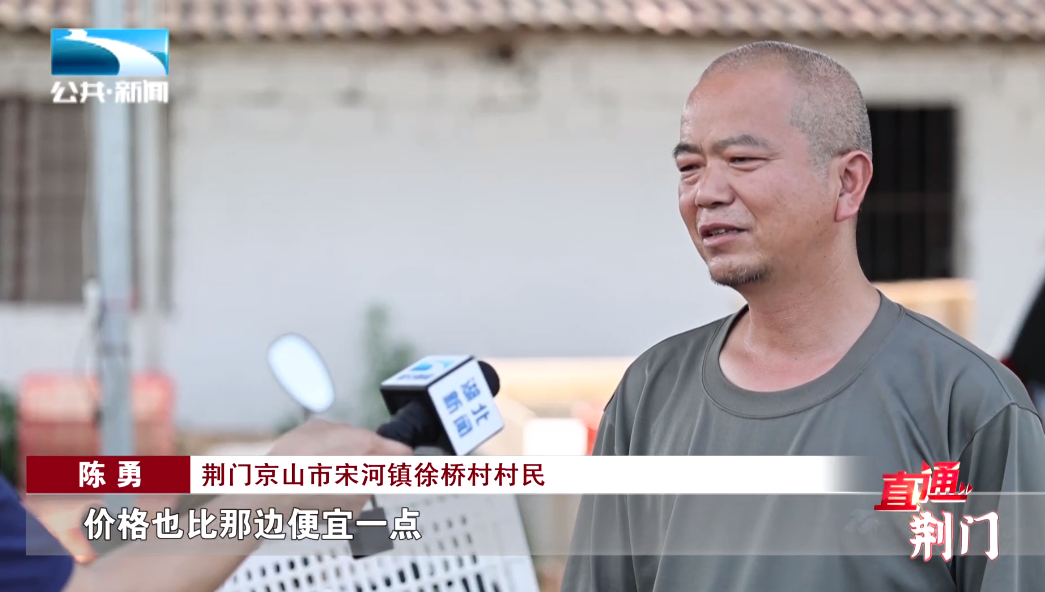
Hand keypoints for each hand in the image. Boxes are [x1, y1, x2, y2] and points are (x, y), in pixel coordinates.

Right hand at [267, 418, 411, 514]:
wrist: (275, 491)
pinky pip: (352, 502)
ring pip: (367, 486)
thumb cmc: (294, 457)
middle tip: (346, 461)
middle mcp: (371, 474)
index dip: (395, 450)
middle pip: (384, 469)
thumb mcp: (320, 427)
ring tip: (326, 476)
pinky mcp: (350, 515)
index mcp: (369, 447)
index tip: (390, 451)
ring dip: (354, 481)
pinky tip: (321, 491)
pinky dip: (341, 498)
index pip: (404, 452)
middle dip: (371, 465)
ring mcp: (362, 497)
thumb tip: (350, 437)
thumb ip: (346, 432)